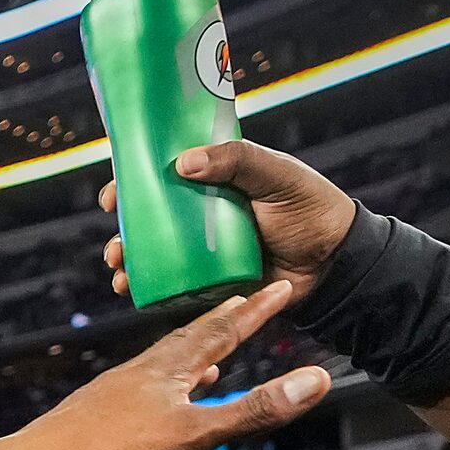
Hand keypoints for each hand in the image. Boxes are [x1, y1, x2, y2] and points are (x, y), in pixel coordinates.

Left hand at [0, 280, 331, 449]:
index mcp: (169, 366)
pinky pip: (147, 391)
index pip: (224, 328)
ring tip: (214, 355)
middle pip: (193, 337)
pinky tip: (162, 403)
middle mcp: (143, 369)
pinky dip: (168, 389)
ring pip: (168, 364)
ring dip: (197, 355)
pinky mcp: (101, 415)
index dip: (257, 309)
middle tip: (247, 301)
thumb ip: (254, 409)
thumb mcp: (193, 434)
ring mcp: (119, 390)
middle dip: (226, 321)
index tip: (283, 284)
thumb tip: (319, 379)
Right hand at [100, 140, 358, 304]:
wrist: (336, 264)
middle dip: (123, 228)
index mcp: (216, 180)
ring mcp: (205, 250)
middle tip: (115, 237)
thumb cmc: (311, 209)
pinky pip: (171, 283)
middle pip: (150, 217)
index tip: (114, 192)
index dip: (133, 182)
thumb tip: (182, 163)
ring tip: (119, 266)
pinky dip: (146, 287)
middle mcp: (203, 214)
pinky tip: (130, 289)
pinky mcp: (210, 281)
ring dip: (128, 259)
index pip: (164, 175)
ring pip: (154, 252)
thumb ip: (236, 160)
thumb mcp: (275, 174)